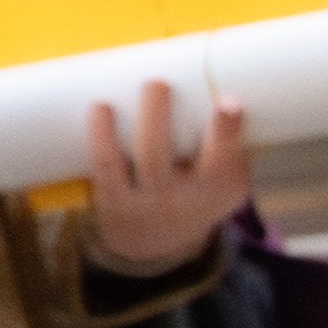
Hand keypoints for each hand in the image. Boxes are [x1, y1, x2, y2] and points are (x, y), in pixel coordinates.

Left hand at [72, 82, 253, 275]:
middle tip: (156, 83)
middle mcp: (181, 202)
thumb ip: (226, 144)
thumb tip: (225, 95)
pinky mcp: (114, 203)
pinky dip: (101, 139)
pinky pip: (106, 168)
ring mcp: (146, 205)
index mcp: (218, 191)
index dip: (228, 130)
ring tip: (110, 101)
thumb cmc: (193, 193)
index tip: (228, 102)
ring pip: (133, 162)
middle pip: (164, 158)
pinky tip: (100, 110)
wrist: (156, 244)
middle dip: (158, 119)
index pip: (226, 160)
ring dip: (119, 129)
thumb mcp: (223, 179)